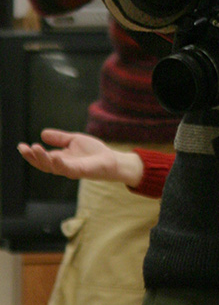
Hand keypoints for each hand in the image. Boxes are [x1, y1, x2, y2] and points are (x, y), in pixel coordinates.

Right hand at [17, 129, 143, 186]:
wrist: (111, 159)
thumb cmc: (93, 152)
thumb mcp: (73, 140)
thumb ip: (59, 138)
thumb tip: (42, 133)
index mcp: (59, 159)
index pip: (42, 158)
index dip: (31, 153)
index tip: (21, 145)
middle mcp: (62, 166)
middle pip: (43, 164)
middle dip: (32, 157)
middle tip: (24, 148)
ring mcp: (70, 170)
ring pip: (52, 167)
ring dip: (43, 159)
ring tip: (35, 148)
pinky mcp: (80, 171)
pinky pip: (68, 169)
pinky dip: (60, 164)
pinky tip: (54, 157)